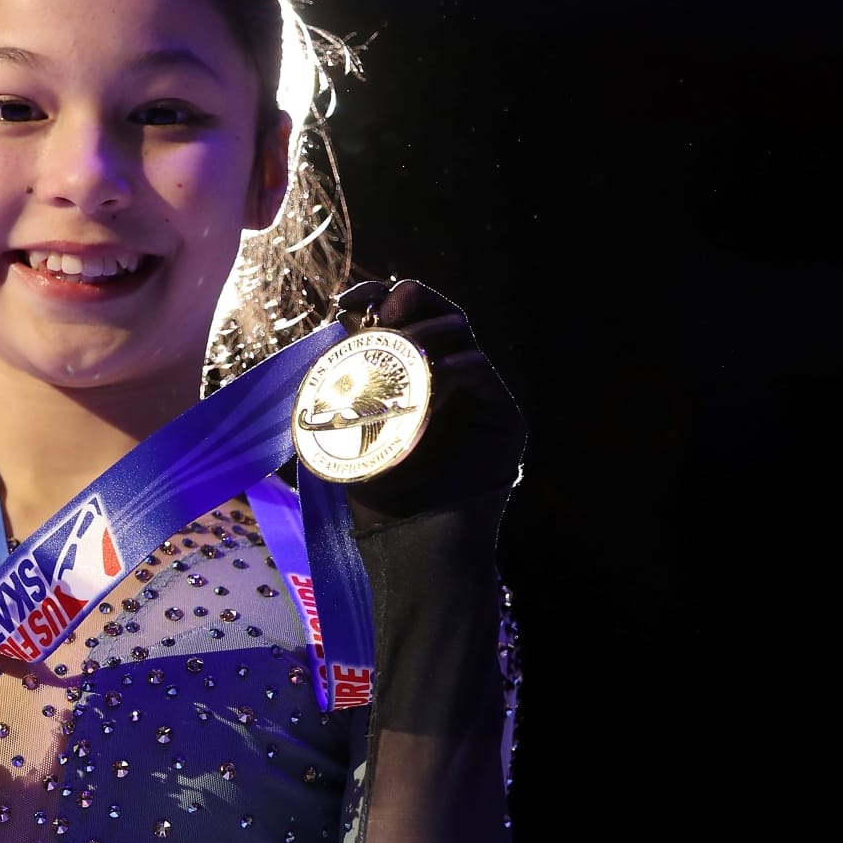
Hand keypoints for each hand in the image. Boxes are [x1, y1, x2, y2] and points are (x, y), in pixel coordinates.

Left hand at [332, 278, 525, 525]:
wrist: (413, 543)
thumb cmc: (378, 492)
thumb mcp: (348, 430)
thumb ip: (346, 380)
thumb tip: (340, 322)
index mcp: (406, 376)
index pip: (396, 321)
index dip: (375, 299)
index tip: (348, 300)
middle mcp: (443, 377)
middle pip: (432, 314)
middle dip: (406, 301)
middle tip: (382, 311)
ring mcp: (474, 394)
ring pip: (459, 333)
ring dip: (426, 332)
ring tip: (401, 348)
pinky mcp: (501, 414)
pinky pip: (481, 371)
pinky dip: (457, 368)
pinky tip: (436, 378)